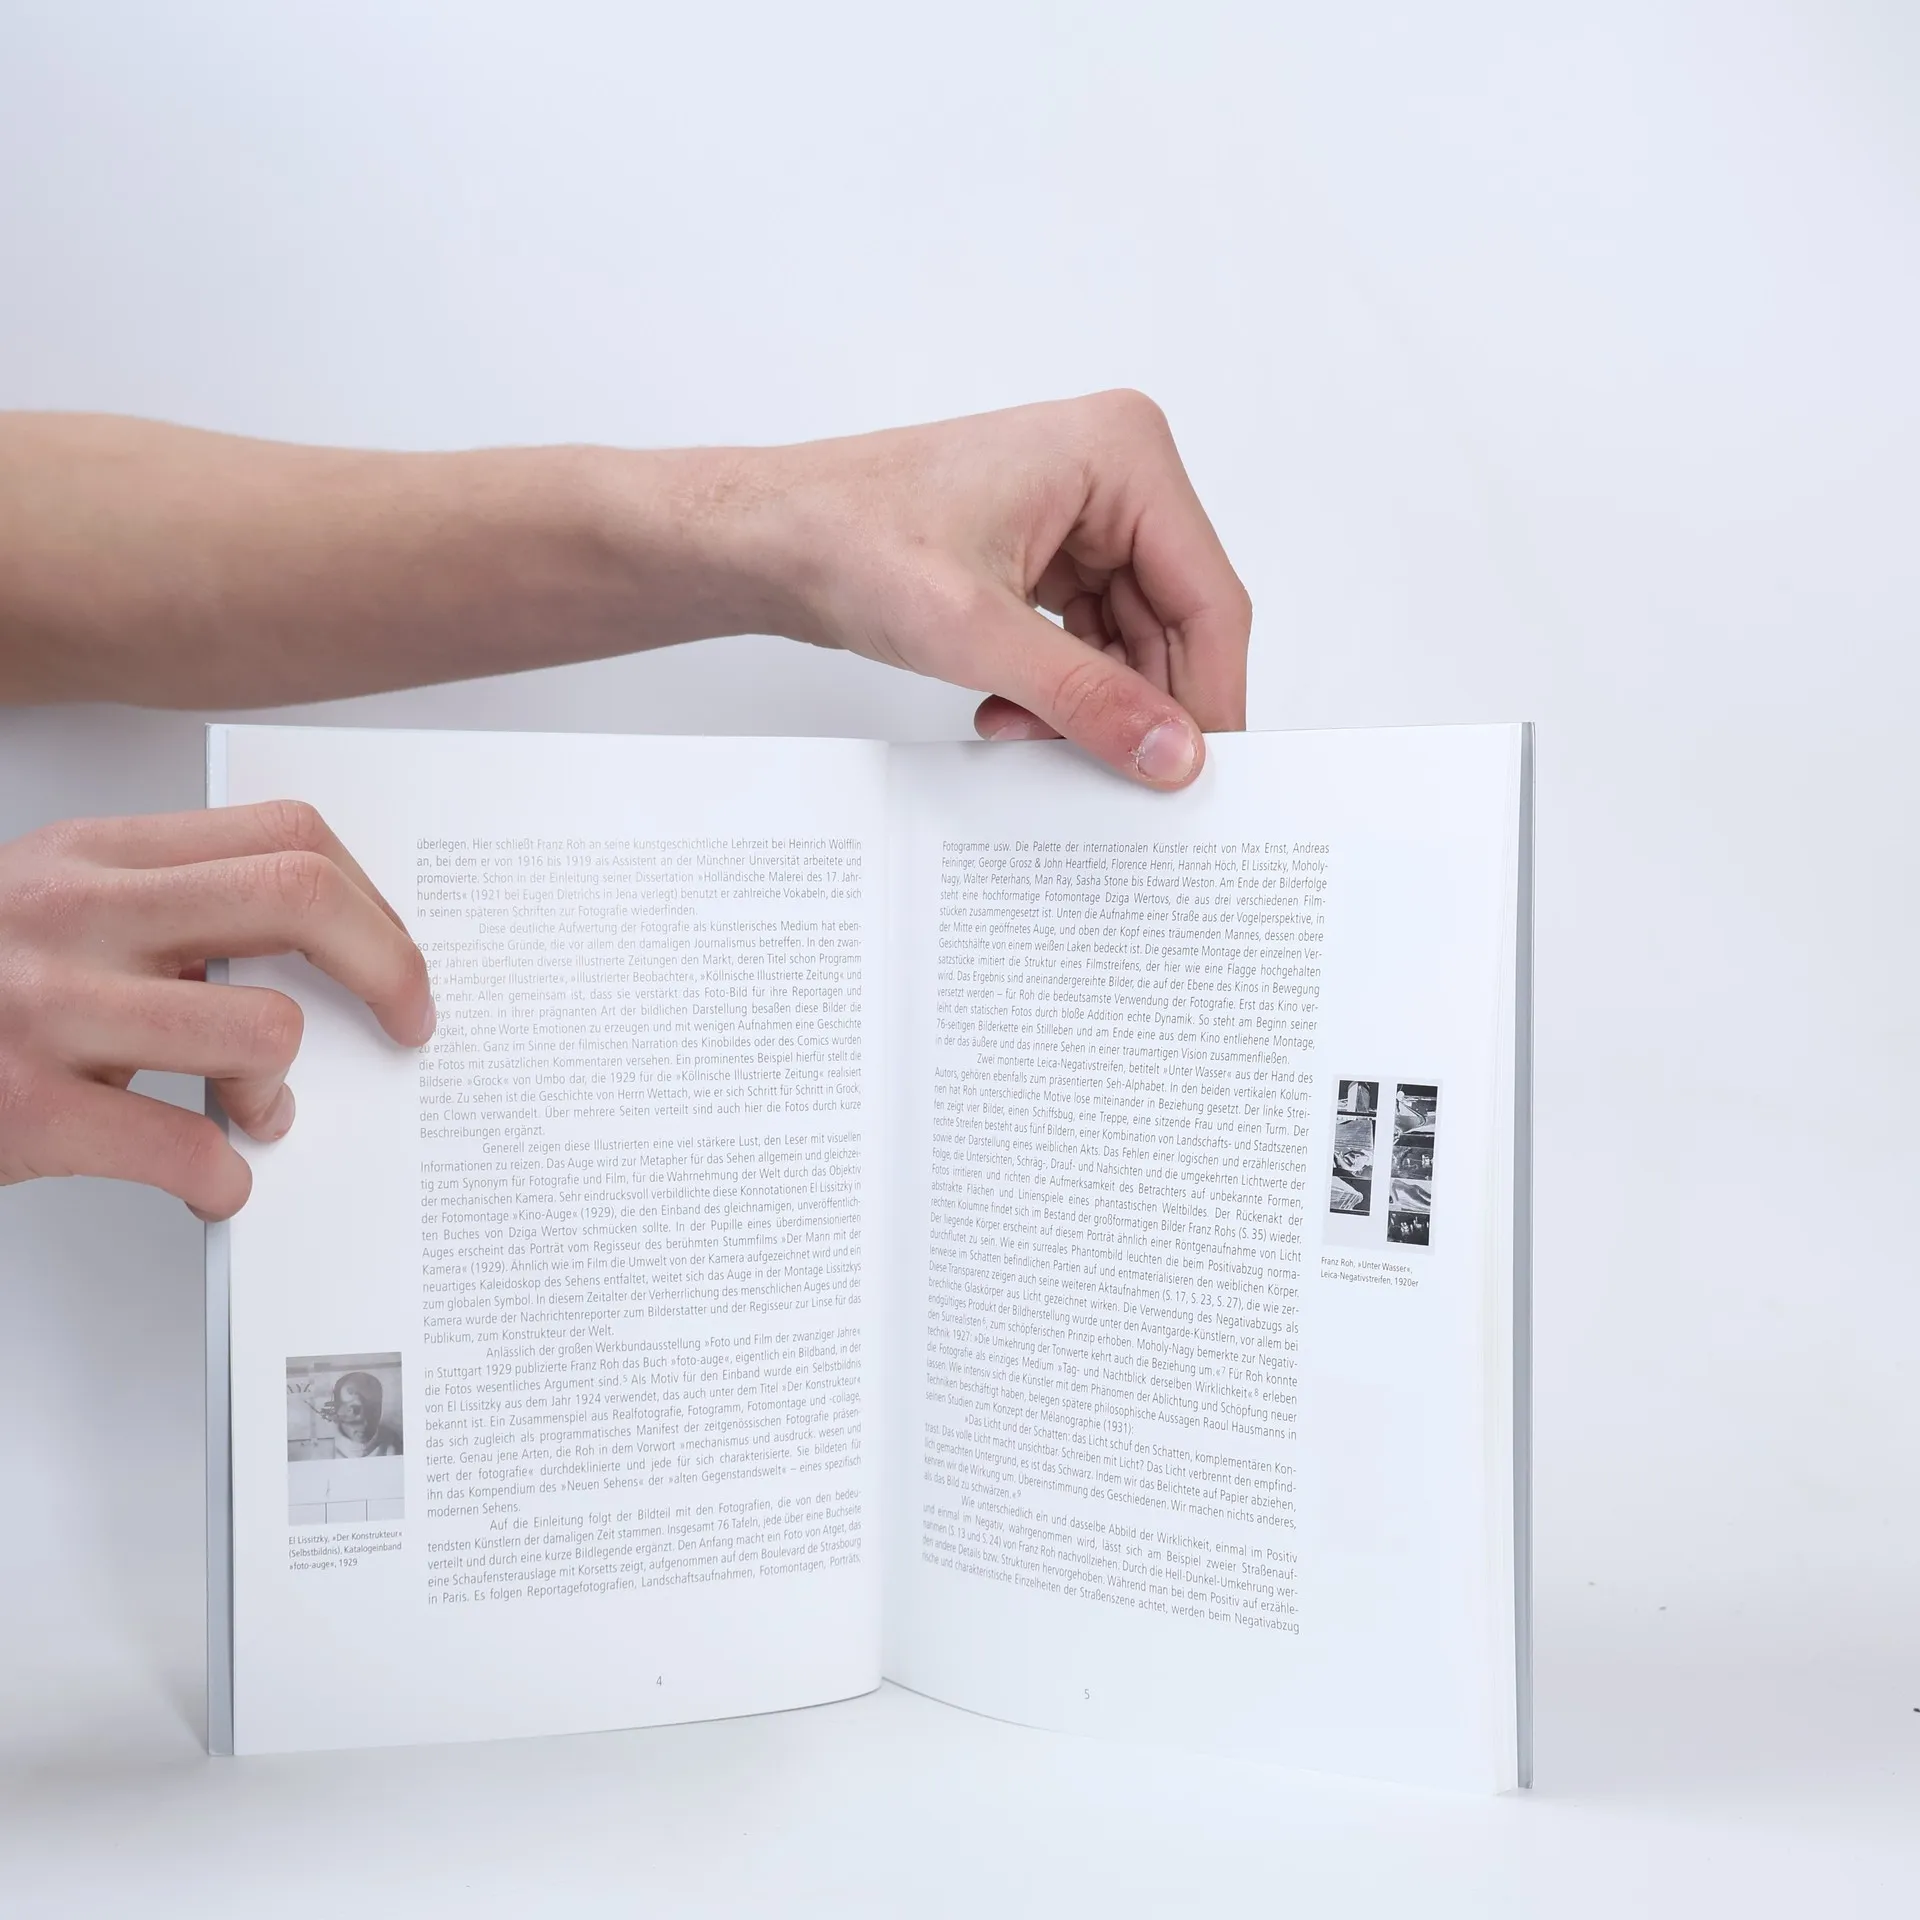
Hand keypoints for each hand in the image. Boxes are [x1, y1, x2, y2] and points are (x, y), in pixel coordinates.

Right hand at [0, 801, 434, 1218]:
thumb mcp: (51, 908)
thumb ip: (166, 910)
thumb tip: (317, 960)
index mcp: (93, 855)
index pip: (286, 836)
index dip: (371, 900)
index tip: (397, 960)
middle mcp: (72, 913)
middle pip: (297, 897)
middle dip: (385, 966)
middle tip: (405, 1023)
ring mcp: (44, 1009)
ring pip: (260, 1029)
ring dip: (281, 1087)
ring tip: (255, 1111)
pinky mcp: (25, 1112)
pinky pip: (187, 1146)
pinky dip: (225, 1179)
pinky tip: (214, 1182)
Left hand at [749, 390, 1250, 787]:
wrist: (769, 537)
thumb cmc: (848, 538)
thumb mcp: (977, 633)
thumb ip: (1086, 697)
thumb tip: (1172, 752)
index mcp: (1121, 454)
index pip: (1208, 596)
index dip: (1210, 695)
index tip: (1201, 771)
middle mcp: (1116, 472)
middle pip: (1177, 622)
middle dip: (1136, 702)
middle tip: (1107, 771)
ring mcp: (1086, 512)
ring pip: (1135, 640)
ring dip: (1090, 701)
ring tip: (1023, 728)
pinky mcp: (1054, 550)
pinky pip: (1094, 638)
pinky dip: (1064, 688)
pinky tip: (1012, 711)